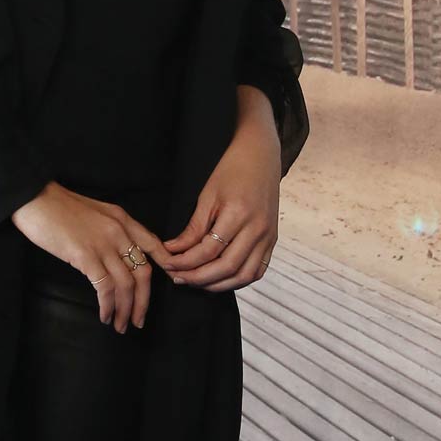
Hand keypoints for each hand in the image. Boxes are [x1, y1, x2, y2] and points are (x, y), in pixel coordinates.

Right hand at [9, 182, 167, 332]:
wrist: (34, 198)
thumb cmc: (58, 207)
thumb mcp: (94, 213)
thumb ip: (110, 231)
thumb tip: (116, 257)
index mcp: (122, 219)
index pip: (153, 245)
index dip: (165, 266)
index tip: (170, 283)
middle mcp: (119, 232)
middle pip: (143, 273)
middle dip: (143, 301)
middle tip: (138, 320)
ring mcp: (103, 244)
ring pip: (126, 285)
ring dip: (125, 310)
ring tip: (120, 325)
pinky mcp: (85, 256)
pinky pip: (105, 287)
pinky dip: (108, 306)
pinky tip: (104, 315)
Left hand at [160, 91, 281, 291]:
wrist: (261, 156)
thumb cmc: (232, 170)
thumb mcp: (207, 195)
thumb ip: (193, 227)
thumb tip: (173, 250)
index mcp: (239, 214)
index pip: (208, 250)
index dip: (184, 262)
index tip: (167, 264)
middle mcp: (257, 229)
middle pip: (226, 267)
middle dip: (197, 278)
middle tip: (177, 278)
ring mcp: (268, 237)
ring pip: (243, 275)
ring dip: (218, 284)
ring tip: (195, 282)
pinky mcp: (272, 241)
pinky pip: (257, 271)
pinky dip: (238, 280)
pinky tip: (220, 279)